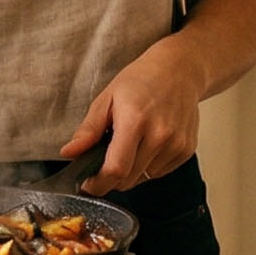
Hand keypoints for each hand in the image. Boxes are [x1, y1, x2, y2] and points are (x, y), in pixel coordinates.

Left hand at [60, 41, 204, 194]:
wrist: (179, 70)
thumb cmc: (142, 80)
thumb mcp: (107, 98)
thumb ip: (88, 130)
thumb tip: (69, 153)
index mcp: (136, 120)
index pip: (116, 169)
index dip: (98, 183)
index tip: (88, 184)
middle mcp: (160, 134)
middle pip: (129, 179)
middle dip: (111, 179)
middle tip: (106, 162)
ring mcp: (176, 144)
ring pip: (144, 178)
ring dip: (132, 171)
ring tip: (132, 145)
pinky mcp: (186, 150)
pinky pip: (160, 173)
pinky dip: (149, 166)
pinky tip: (149, 144)